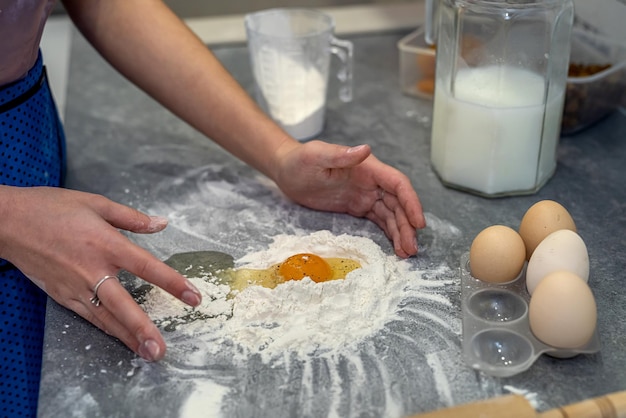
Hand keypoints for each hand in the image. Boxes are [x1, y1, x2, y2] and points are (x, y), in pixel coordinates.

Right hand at [0, 186, 201, 360]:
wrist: (7, 221)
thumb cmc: (52, 208)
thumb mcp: (96, 203)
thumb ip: (132, 218)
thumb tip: (162, 223)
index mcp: (106, 244)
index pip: (147, 267)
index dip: (172, 283)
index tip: (193, 297)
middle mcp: (92, 270)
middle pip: (123, 305)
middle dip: (143, 329)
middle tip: (160, 350)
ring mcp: (75, 286)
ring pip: (105, 318)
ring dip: (127, 337)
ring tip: (147, 354)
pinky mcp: (61, 296)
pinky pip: (88, 316)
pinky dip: (106, 329)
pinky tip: (120, 339)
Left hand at [272, 141, 425, 257]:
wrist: (287, 171)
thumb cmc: (299, 160)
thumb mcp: (316, 156)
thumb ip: (340, 155)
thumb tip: (366, 150)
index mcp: (367, 167)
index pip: (397, 184)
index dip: (411, 202)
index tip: (418, 222)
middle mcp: (371, 181)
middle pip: (398, 203)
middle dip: (407, 225)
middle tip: (411, 249)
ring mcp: (365, 195)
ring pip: (391, 215)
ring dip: (400, 232)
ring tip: (406, 253)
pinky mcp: (357, 207)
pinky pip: (379, 220)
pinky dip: (389, 233)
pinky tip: (395, 247)